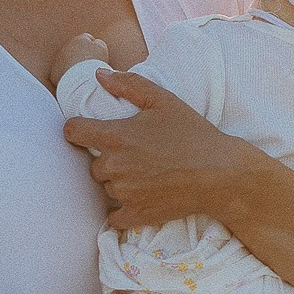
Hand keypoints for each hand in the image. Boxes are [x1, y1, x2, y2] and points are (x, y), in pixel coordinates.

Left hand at [61, 65, 246, 229]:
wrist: (219, 173)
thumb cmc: (193, 133)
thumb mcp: (163, 100)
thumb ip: (129, 85)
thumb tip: (99, 75)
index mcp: (116, 136)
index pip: (73, 131)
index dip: (77, 129)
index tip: (87, 132)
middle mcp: (115, 166)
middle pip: (93, 165)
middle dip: (108, 160)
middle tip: (134, 155)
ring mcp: (124, 193)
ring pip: (107, 188)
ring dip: (119, 183)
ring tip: (146, 174)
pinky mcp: (137, 214)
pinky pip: (115, 217)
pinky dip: (122, 211)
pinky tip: (139, 200)